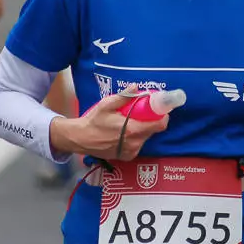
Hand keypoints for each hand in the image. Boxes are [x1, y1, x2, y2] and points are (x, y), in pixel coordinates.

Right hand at [50, 86, 169, 160]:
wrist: (80, 139)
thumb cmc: (94, 121)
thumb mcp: (107, 104)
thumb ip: (124, 96)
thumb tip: (136, 87)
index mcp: (132, 130)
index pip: (159, 125)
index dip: (162, 116)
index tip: (158, 109)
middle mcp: (134, 143)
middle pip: (152, 130)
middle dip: (150, 120)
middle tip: (142, 112)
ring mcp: (131, 152)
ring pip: (145, 138)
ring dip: (143, 129)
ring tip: (130, 122)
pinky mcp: (127, 156)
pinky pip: (138, 145)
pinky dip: (136, 137)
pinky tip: (125, 132)